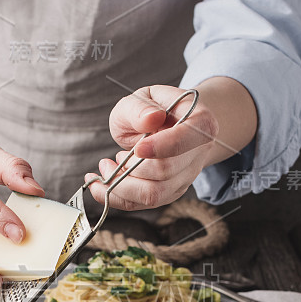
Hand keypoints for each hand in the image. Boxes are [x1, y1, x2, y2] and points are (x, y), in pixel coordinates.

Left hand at [85, 85, 217, 210]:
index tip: (137, 148)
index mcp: (200, 123)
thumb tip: (151, 118)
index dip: (161, 146)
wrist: (164, 124)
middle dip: (129, 169)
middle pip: (165, 172)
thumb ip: (141, 107)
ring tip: (105, 168)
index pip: (186, 140)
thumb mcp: (142, 97)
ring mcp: (185, 178)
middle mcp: (197, 155)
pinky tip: (100, 186)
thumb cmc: (152, 109)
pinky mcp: (169, 194)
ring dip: (120, 186)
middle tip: (106, 160)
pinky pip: (142, 204)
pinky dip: (116, 198)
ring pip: (153, 194)